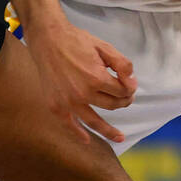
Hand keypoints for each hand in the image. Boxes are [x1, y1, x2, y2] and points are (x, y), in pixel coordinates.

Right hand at [27, 20, 137, 143]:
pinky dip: (79, 134)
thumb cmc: (77, 41)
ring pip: (94, 121)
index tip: (130, 85)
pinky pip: (69, 125)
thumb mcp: (104, 47)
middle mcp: (83, 93)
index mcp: (96, 78)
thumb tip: (132, 83)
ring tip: (120, 137)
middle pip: (111, 105)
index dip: (129, 88)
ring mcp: (68, 102)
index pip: (121, 91)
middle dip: (123, 102)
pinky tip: (87, 141)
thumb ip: (122, 64)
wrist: (48, 39)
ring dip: (109, 130)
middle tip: (126, 98)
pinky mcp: (56, 106)